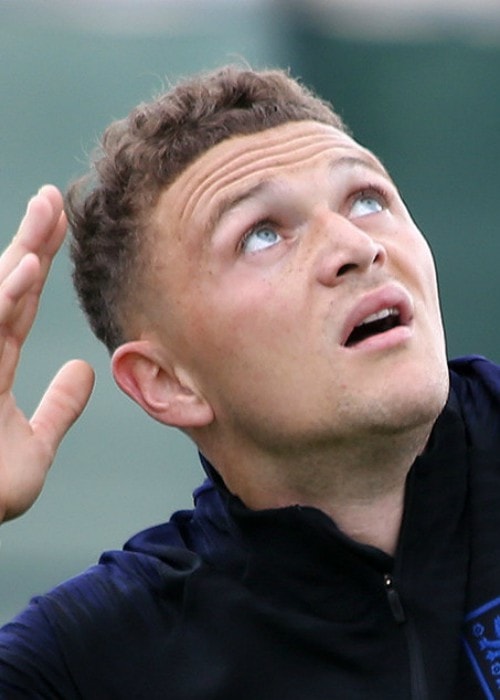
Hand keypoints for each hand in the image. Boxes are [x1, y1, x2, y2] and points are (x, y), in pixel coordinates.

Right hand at [0, 186, 93, 522]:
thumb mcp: (34, 447)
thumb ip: (59, 407)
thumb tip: (84, 371)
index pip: (21, 303)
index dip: (40, 265)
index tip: (59, 229)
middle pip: (8, 287)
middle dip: (31, 241)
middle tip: (53, 198)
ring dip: (20, 255)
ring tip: (46, 212)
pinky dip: (3, 302)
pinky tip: (25, 270)